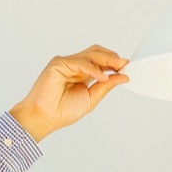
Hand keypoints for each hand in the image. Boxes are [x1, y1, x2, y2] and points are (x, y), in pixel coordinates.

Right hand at [10, 45, 128, 141]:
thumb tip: (124, 77)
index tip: (127, 67)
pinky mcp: (58, 64)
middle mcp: (74, 66)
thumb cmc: (62, 111)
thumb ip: (106, 86)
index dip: (114, 62)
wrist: (44, 118)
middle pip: (96, 53)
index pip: (100, 61)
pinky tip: (102, 77)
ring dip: (106, 60)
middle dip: (112, 58)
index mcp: (82, 73)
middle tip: (125, 64)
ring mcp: (66, 63)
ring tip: (118, 67)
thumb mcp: (91, 98)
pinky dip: (92, 69)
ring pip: (89, 55)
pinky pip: (79, 62)